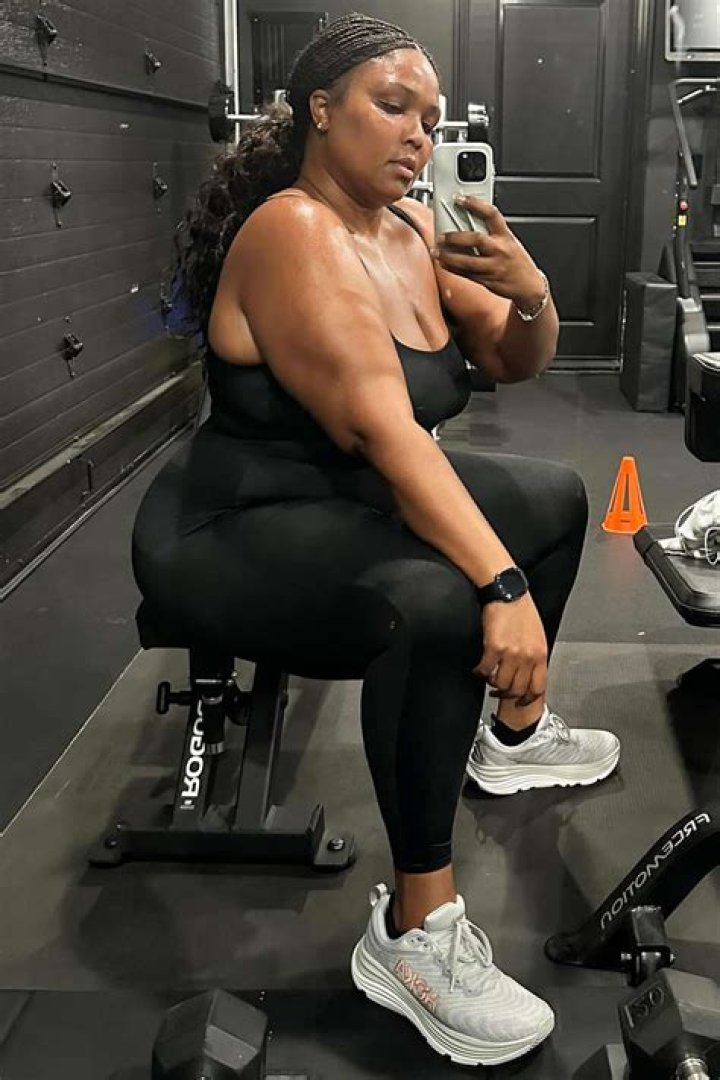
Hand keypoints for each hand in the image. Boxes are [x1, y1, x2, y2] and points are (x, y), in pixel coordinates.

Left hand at [433, 195, 544, 309]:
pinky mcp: (488, 281)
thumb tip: (467, 222)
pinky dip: (453, 268)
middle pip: (476, 239)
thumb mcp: (509, 242)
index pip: (491, 214)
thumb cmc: (517, 261)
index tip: (459, 199)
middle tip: (441, 235)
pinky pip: (466, 274)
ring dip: (449, 256)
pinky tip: (444, 263)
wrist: (529, 286)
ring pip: (467, 261)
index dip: (474, 204)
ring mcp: (494, 267)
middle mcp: (500, 250)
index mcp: (506, 236)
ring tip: (437, 251)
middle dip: (456, 237)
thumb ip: (491, 233)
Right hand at [473, 593, 547, 706]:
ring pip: (501, 684)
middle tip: (498, 691)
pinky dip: (479, 672)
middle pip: (517, 689)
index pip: (538, 687)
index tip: (519, 702)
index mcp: (540, 654)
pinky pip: (485, 670)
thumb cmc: (520, 610)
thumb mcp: (536, 635)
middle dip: (506, 694)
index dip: (527, 699)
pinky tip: (478, 668)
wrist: (507, 592)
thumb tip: (527, 672)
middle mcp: (528, 656)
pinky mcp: (494, 647)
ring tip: (487, 677)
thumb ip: (533, 656)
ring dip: (491, 683)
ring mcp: (512, 653)